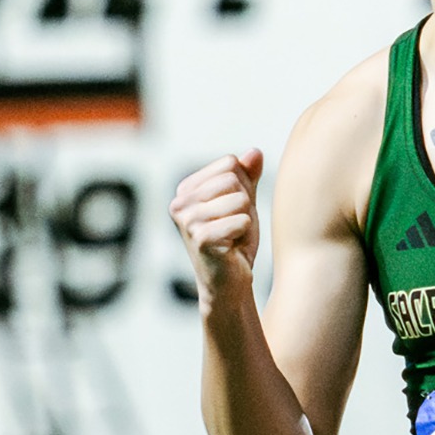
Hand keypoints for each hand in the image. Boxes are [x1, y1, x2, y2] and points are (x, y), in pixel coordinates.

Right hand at [170, 149, 264, 301]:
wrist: (229, 283)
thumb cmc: (235, 241)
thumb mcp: (244, 202)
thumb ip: (248, 176)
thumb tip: (255, 151)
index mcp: (186, 189)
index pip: (229, 163)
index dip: (243, 187)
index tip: (233, 211)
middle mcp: (180, 202)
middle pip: (233, 179)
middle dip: (245, 204)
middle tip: (235, 227)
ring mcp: (187, 221)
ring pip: (239, 199)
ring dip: (246, 219)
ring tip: (233, 237)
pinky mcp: (200, 239)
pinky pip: (242, 221)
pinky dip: (245, 234)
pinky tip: (232, 248)